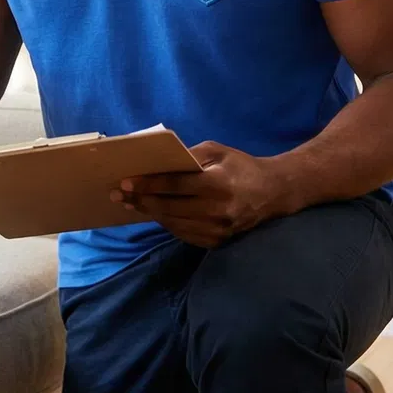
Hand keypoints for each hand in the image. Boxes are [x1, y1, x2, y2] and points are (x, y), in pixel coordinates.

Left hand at [112, 143, 288, 248]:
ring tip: (131, 204)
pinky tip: (154, 213)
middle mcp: (217, 210)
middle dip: (140, 200)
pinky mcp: (217, 241)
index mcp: (218, 184)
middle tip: (118, 194)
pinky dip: (167, 223)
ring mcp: (218, 230)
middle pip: (169, 208)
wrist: (273, 193)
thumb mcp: (217, 151)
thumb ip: (188, 156)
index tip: (126, 182)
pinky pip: (184, 233)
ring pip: (173, 223)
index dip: (148, 184)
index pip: (175, 186)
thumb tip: (156, 162)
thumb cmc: (241, 166)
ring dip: (150, 213)